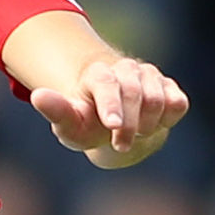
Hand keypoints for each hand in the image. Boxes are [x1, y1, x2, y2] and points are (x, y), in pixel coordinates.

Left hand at [30, 55, 187, 168]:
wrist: (115, 123)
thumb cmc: (89, 124)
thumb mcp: (70, 125)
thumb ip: (56, 111)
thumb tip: (37, 96)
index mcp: (98, 74)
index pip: (106, 84)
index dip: (111, 104)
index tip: (113, 125)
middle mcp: (125, 69)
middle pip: (134, 93)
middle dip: (129, 125)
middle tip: (120, 146)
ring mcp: (150, 76)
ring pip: (157, 100)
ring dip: (147, 125)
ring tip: (134, 133)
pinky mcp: (170, 88)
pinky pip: (177, 104)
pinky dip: (166, 120)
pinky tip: (153, 125)